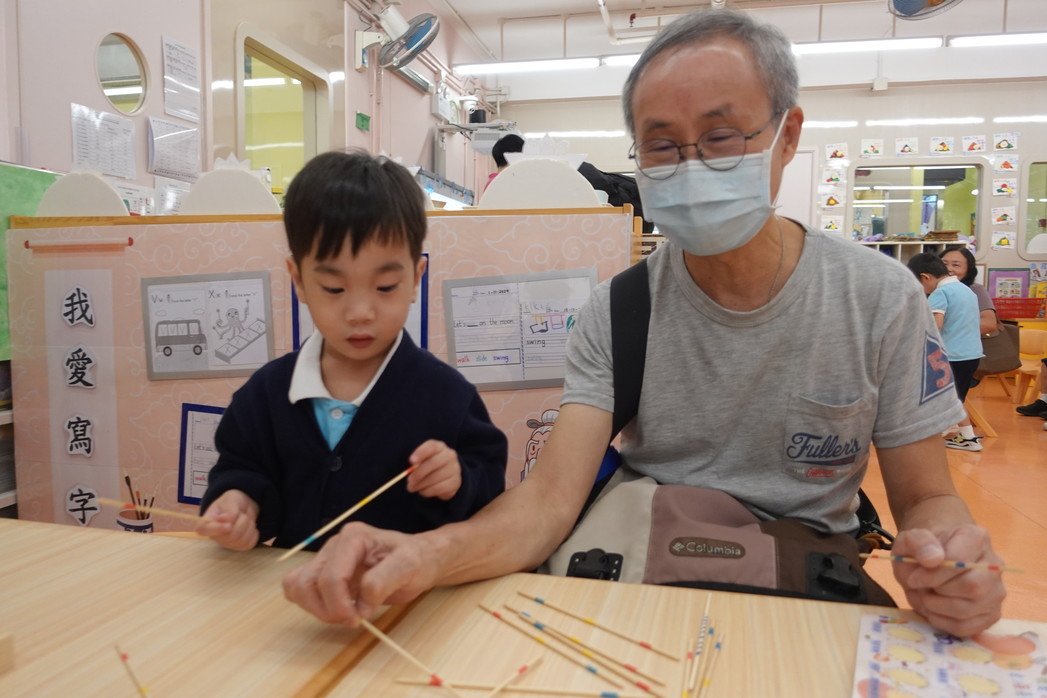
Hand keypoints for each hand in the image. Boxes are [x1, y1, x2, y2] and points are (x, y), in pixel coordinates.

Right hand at [196, 489, 259, 550]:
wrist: (244, 507)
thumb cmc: (233, 502)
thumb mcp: (231, 499)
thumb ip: (228, 510)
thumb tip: (223, 520)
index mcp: (208, 521)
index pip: (203, 530)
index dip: (216, 529)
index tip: (228, 525)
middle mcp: (215, 535)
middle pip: (231, 536)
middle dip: (242, 521)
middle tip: (241, 514)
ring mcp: (227, 543)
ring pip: (242, 540)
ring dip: (249, 526)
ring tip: (245, 519)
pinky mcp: (239, 547)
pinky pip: (249, 544)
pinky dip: (254, 534)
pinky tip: (250, 528)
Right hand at [282, 522, 438, 624]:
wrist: (419, 560)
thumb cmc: (415, 560)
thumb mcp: (409, 567)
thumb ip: (383, 581)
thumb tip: (360, 605)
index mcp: (354, 537)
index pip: (331, 576)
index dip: (339, 604)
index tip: (358, 619)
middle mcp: (335, 545)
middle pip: (307, 582)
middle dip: (327, 609)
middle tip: (352, 619)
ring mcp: (326, 557)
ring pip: (297, 586)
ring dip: (316, 608)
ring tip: (344, 614)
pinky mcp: (323, 571)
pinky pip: (298, 588)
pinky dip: (311, 604)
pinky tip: (335, 608)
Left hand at [405, 440, 461, 499]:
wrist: (447, 476)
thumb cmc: (429, 466)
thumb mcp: (422, 460)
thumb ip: (416, 464)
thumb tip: (410, 472)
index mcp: (439, 447)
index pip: (431, 446)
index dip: (421, 453)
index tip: (411, 461)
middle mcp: (449, 455)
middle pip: (433, 463)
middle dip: (418, 474)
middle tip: (409, 481)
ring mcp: (454, 469)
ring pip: (434, 478)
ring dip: (420, 485)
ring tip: (413, 487)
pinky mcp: (455, 483)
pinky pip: (438, 488)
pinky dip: (427, 491)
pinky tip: (423, 490)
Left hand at [891, 524, 1005, 636]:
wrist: (931, 561)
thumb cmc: (923, 550)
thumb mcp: (910, 539)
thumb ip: (918, 542)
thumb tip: (933, 559)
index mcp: (976, 538)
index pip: (960, 560)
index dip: (933, 574)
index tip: (914, 577)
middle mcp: (994, 566)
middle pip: (973, 588)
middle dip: (938, 591)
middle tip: (921, 587)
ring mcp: (996, 592)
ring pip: (969, 610)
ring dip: (936, 607)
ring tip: (924, 596)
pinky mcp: (991, 615)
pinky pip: (967, 628)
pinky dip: (942, 622)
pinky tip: (933, 609)